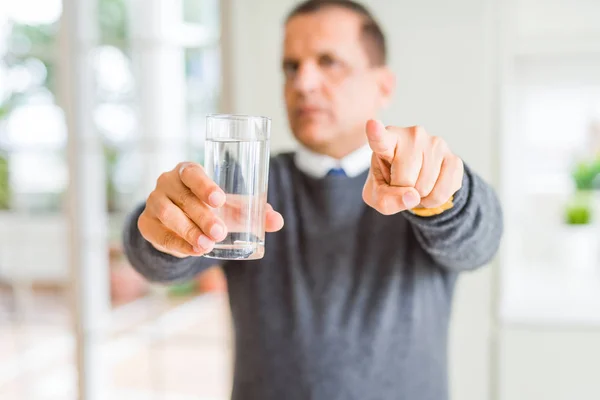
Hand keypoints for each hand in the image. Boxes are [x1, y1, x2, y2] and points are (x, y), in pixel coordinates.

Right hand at [138, 162, 283, 257]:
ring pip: (168, 214)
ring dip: (188, 231)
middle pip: (183, 197)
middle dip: (203, 216)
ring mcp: (153, 202)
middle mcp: (167, 182)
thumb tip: (277, 221)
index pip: (192, 172)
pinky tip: (192, 251)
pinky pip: (160, 235)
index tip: (220, 200)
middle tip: (220, 231)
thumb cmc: (208, 207)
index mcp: (188, 171)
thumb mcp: (229, 208)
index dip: (205, 185)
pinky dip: (177, 244)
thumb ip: (253, 212)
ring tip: (207, 244)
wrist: (177, 224)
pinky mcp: (146, 224)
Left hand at [362, 120, 463, 214]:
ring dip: (418, 197)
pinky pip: (442, 192)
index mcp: (387, 140)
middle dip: (402, 192)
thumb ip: (385, 199)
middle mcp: (412, 135)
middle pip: (404, 180)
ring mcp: (435, 144)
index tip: (372, 125)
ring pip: (424, 188)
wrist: (416, 181)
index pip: (380, 138)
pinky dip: (433, 200)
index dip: (376, 133)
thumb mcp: (377, 195)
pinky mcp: (454, 158)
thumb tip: (413, 196)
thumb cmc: (390, 182)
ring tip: (415, 184)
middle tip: (402, 184)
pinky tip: (430, 188)